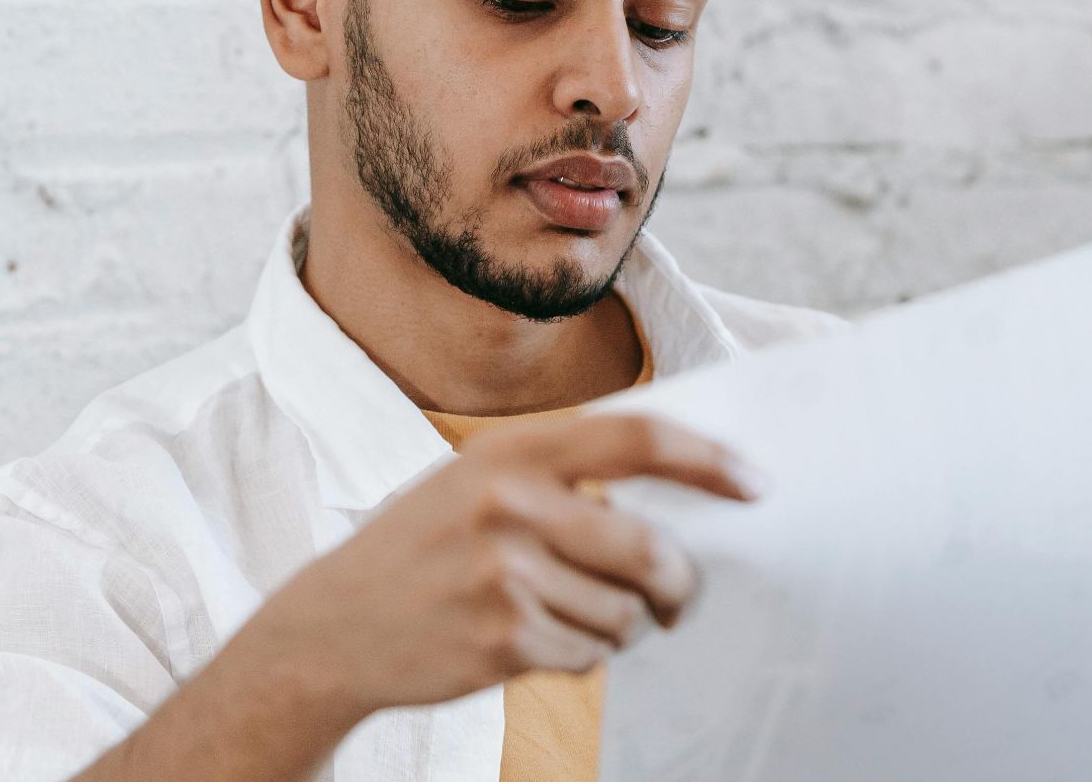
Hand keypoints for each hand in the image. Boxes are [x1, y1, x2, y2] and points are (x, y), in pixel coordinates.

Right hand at [244, 410, 764, 716]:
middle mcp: (509, 503)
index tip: (757, 484)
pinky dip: (580, 655)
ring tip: (566, 613)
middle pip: (650, 549)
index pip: (638, 437)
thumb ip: (567, 473)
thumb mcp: (480, 479)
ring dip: (620, 625)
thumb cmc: (429, 546)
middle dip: (680, 584)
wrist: (334, 626)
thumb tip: (688, 489)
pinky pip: (591, 654)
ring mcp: (504, 573)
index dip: (709, 461)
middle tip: (679, 597)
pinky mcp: (502, 638)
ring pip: (626, 612)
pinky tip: (531, 640)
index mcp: (512, 450)